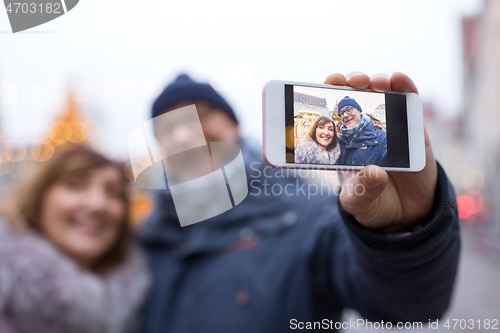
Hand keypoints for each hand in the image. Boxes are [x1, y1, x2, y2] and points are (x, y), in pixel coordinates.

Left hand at [325, 72, 436, 231]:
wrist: (406, 214)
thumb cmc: (373, 204)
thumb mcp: (359, 202)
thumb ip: (363, 190)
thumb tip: (375, 172)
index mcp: (343, 143)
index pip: (331, 112)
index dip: (328, 95)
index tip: (327, 84)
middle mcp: (364, 130)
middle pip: (356, 96)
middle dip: (352, 83)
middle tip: (352, 82)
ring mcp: (389, 126)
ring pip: (381, 93)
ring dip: (378, 81)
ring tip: (376, 83)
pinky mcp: (413, 129)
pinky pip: (410, 102)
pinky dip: (405, 87)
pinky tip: (399, 80)